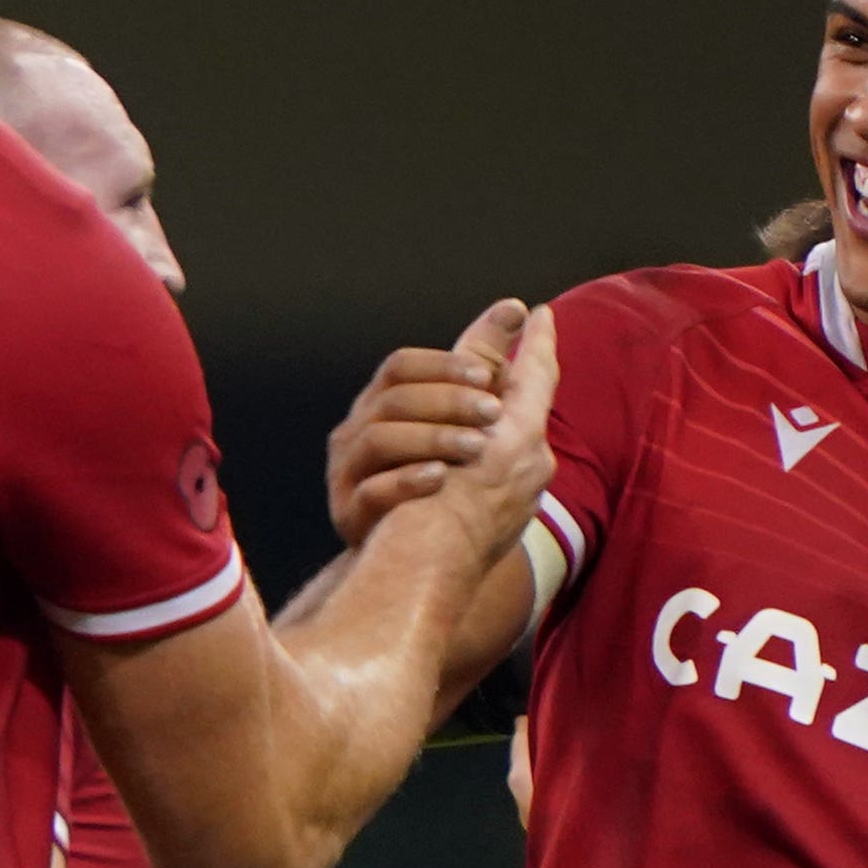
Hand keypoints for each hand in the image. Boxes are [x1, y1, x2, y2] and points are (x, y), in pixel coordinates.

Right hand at [321, 299, 549, 546]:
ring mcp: (349, 474)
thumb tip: (518, 308)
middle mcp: (359, 433)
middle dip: (448, 401)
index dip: (445, 366)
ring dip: (434, 437)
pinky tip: (441, 479)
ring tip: (478, 448)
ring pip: (379, 438)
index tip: (489, 379)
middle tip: (493, 416)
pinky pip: (370, 491)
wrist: (423, 559)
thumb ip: (491, 365)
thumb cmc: (456, 483)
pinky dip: (408, 481)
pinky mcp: (349, 514)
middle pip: (393, 398)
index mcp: (385, 405)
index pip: (402, 366)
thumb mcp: (478, 420)